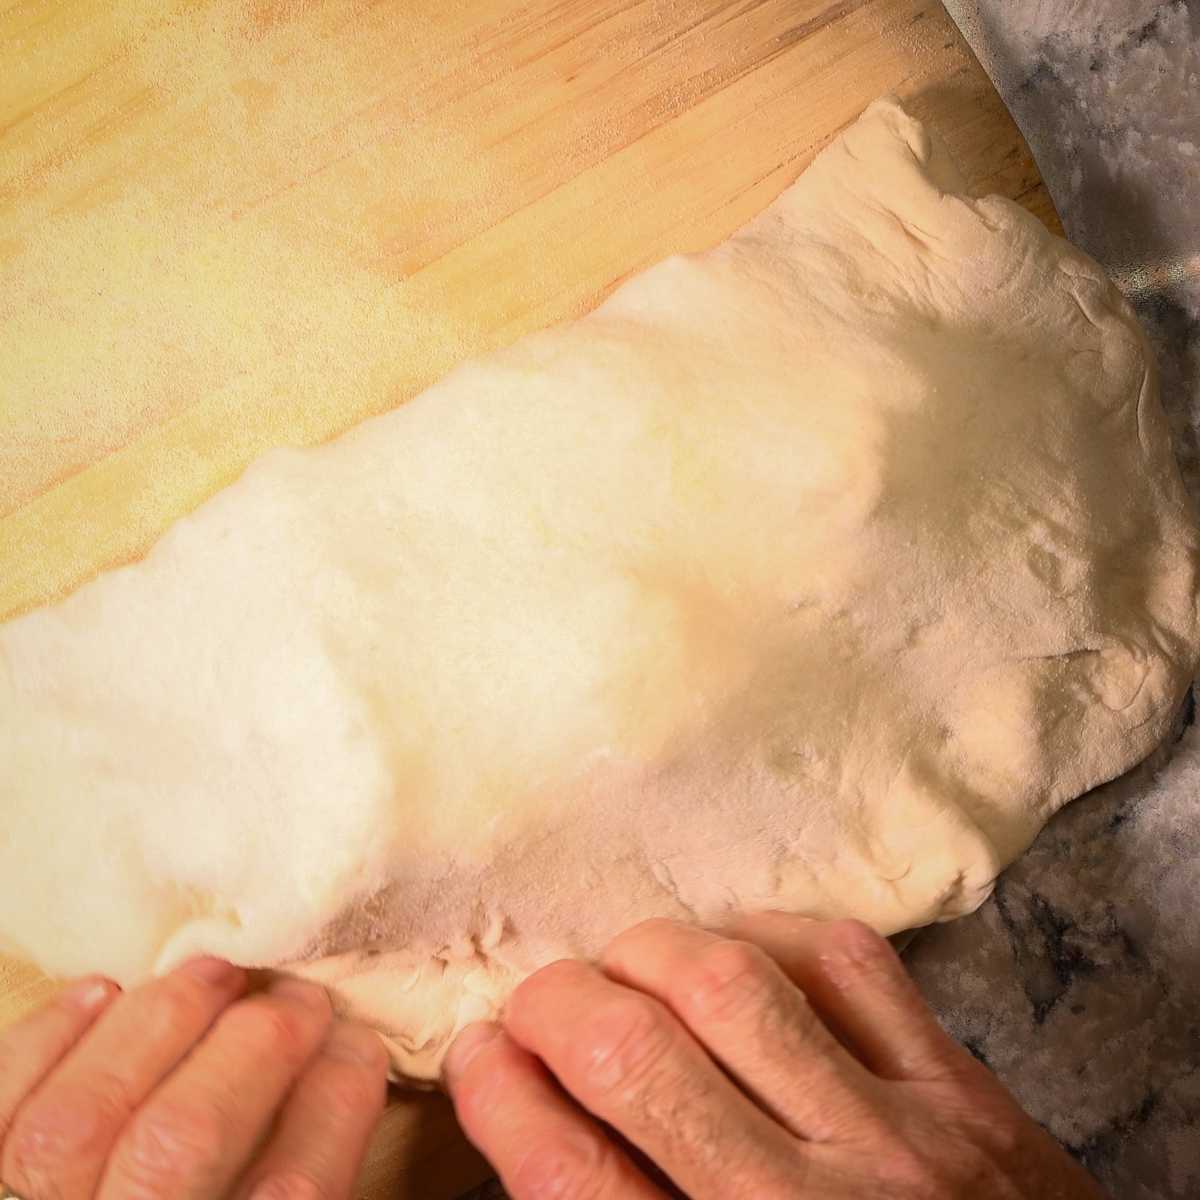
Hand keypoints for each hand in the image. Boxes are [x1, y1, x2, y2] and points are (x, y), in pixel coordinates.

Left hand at [0, 959, 386, 1199]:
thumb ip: (301, 1174)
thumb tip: (341, 1056)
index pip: (288, 1194)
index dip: (333, 1101)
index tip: (356, 1045)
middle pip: (180, 1141)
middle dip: (258, 1041)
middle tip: (299, 999)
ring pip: (80, 1117)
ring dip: (161, 1019)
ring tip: (214, 974)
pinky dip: (48, 1036)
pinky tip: (102, 994)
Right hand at [445, 915, 1108, 1198]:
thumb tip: (536, 1121)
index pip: (574, 1177)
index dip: (498, 1098)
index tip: (476, 1056)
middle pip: (640, 1058)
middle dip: (555, 1007)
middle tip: (535, 1005)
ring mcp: (902, 1139)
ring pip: (736, 983)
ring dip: (648, 955)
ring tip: (623, 969)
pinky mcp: (966, 1089)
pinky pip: (847, 959)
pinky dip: (768, 935)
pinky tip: (736, 953)